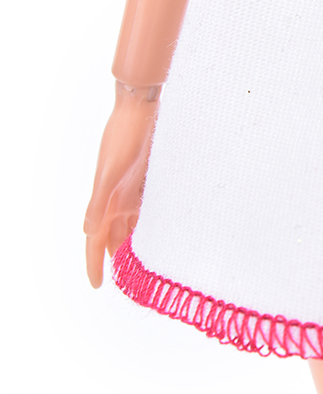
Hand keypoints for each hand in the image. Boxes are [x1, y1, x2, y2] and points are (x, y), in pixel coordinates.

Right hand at [83, 82, 160, 287]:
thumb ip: (99, 201)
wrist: (141, 107)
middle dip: (117, 259)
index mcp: (105, 199)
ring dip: (134, 242)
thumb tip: (88, 231)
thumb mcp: (111, 170)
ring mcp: (131, 188)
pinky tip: (163, 230)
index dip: (95, 263)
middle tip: (127, 283)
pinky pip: (146, 207)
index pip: (96, 240)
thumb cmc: (125, 135)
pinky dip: (150, 221)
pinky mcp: (147, 178)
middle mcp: (116, 197)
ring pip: (130, 224)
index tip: (98, 286)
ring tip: (144, 263)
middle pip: (113, 236)